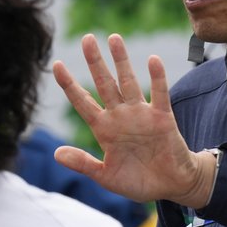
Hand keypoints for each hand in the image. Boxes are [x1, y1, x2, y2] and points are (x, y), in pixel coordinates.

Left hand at [52, 33, 216, 208]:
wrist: (170, 187)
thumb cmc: (138, 182)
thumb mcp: (105, 177)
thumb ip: (83, 164)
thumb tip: (56, 154)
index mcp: (104, 130)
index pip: (83, 102)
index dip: (69, 85)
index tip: (56, 65)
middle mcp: (120, 116)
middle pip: (104, 84)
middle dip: (95, 62)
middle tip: (86, 38)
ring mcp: (141, 114)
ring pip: (128, 82)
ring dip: (122, 61)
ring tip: (114, 38)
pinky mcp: (162, 117)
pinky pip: (159, 94)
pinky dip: (157, 77)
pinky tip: (152, 59)